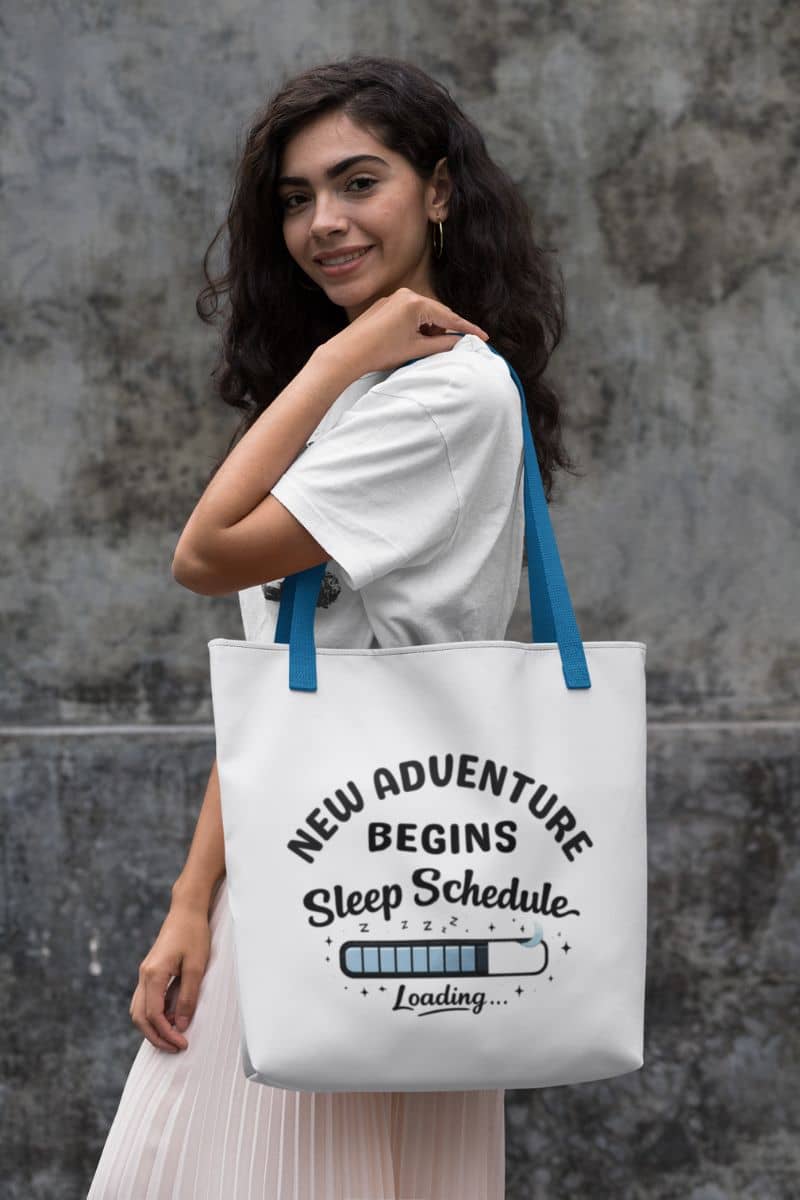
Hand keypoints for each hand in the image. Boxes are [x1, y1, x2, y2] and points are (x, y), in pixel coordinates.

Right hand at [129, 899, 211, 1051]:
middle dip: (156, 1037)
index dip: (166, 1034)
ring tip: (173, 1037)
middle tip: (176, 1048)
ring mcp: (145, 973)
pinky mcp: (150, 971)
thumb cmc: (194, 934)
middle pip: (140, 1017)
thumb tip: (181, 1025)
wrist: (187, 910)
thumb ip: (188, 996)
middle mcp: (144, 975)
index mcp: (154, 974)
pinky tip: (171, 1018)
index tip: (182, 1043)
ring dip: (152, 1028)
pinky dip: (154, 1015)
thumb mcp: (197, 966)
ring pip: (138, 1010)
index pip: (153, 1015)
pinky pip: (145, 1000)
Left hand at [320, 287, 489, 378]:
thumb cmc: (380, 352)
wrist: (347, 353)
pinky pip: (410, 313)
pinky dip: (418, 325)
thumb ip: (442, 345)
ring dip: (431, 329)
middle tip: (458, 346)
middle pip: (437, 313)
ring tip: (429, 347)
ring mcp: (394, 298)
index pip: (449, 318)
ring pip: (424, 313)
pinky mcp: (385, 305)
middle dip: (447, 330)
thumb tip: (459, 343)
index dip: (467, 329)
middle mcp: (406, 294)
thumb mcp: (416, 350)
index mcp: (416, 303)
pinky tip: (416, 340)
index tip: (483, 337)